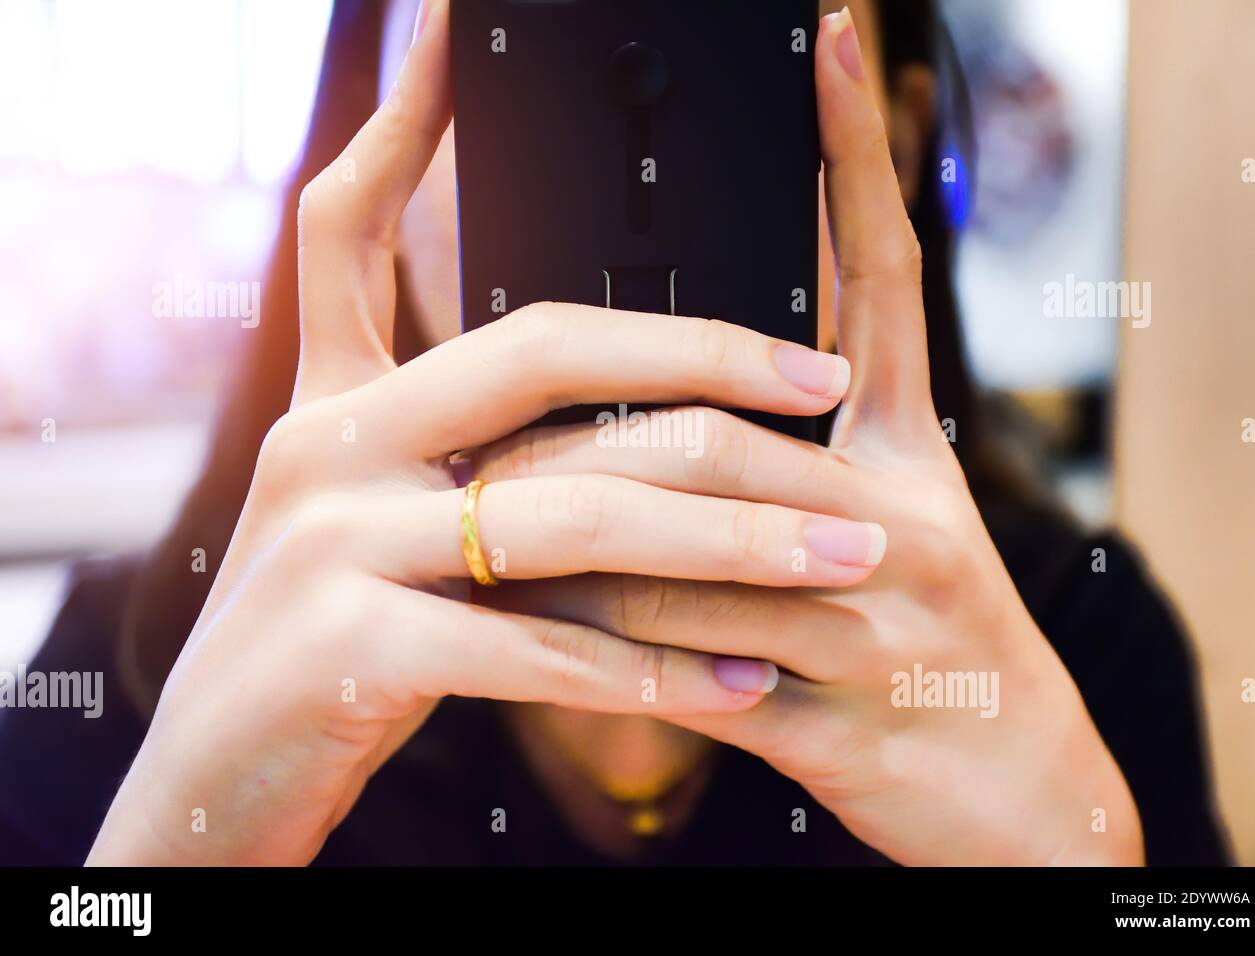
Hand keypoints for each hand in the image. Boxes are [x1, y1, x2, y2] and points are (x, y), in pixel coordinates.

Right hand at [87, 1, 878, 865]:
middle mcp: (327, 448)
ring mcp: (332, 542)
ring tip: (841, 558)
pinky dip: (655, 671)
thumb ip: (455, 459)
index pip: (356, 228)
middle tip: (828, 381)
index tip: (460, 36)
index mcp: (335, 405)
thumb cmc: (324, 652)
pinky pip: (541, 646)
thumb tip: (588, 420)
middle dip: (702, 361)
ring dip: (728, 541)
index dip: (402, 123)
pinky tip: (744, 684)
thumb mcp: (366, 525)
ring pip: (571, 510)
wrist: (217, 786)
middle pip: (538, 353)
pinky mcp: (349, 649)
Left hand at [472, 9, 1143, 865]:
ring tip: (480, 544)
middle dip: (576, 448)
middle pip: (710, 431)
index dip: (857, 156)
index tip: (829, 44)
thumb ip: (789, 459)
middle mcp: (903, 514)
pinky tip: (530, 644)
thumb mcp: (892, 521)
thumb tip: (652, 412)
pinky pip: (674, 665)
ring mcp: (869, 617)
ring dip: (560, 548)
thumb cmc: (926, 641)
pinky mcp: (827, 714)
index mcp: (914, 451)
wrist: (1013, 789)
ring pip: (672, 550)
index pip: (884, 277)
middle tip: (477, 451)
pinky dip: (589, 653)